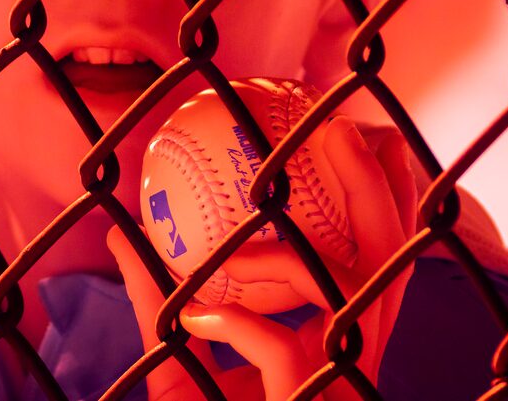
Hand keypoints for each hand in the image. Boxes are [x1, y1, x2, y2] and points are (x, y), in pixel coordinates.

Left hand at [108, 116, 417, 399]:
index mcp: (332, 327)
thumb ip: (156, 295)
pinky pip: (280, 345)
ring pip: (349, 289)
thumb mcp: (180, 354)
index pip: (372, 249)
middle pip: (387, 255)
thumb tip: (120, 232)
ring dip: (293, 250)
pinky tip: (196, 320)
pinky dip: (236, 322)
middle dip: (375, 187)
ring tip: (248, 221)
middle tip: (340, 130)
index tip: (361, 135)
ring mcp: (338, 376)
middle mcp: (349, 346)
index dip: (379, 193)